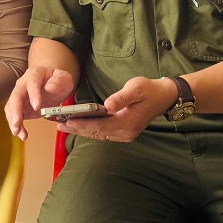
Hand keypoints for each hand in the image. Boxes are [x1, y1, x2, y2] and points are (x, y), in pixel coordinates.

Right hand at [5, 66, 75, 140]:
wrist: (53, 84)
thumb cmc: (58, 80)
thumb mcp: (64, 78)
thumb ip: (59, 81)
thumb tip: (50, 88)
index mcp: (35, 74)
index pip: (32, 83)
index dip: (33, 94)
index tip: (37, 107)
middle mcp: (23, 84)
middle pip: (16, 96)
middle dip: (15, 110)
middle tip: (17, 122)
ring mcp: (19, 96)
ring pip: (11, 107)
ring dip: (13, 120)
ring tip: (18, 132)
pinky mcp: (20, 107)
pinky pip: (14, 116)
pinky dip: (17, 126)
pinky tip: (22, 134)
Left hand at [60, 77, 177, 142]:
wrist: (164, 97)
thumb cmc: (149, 90)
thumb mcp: (136, 88)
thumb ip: (121, 97)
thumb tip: (107, 105)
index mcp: (126, 124)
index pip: (99, 126)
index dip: (81, 124)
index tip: (66, 121)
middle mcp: (124, 133)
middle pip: (96, 133)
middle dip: (77, 129)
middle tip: (58, 124)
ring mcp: (124, 135)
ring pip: (98, 134)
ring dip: (81, 130)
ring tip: (64, 124)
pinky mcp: (123, 132)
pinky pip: (103, 133)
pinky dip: (90, 129)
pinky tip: (79, 124)